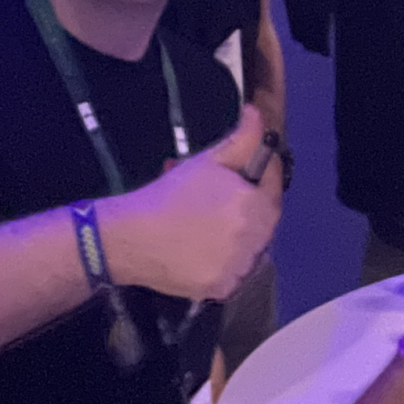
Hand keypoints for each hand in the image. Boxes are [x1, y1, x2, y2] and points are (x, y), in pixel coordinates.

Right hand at [98, 109, 283, 303]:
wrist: (129, 237)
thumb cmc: (168, 195)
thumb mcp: (206, 161)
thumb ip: (241, 139)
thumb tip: (259, 114)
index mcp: (255, 206)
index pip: (274, 187)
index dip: (265, 174)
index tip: (251, 169)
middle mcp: (254, 240)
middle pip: (263, 219)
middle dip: (249, 204)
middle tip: (222, 198)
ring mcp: (239, 268)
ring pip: (251, 247)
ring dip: (239, 234)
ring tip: (210, 223)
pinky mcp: (223, 289)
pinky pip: (234, 272)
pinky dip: (225, 261)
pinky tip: (204, 248)